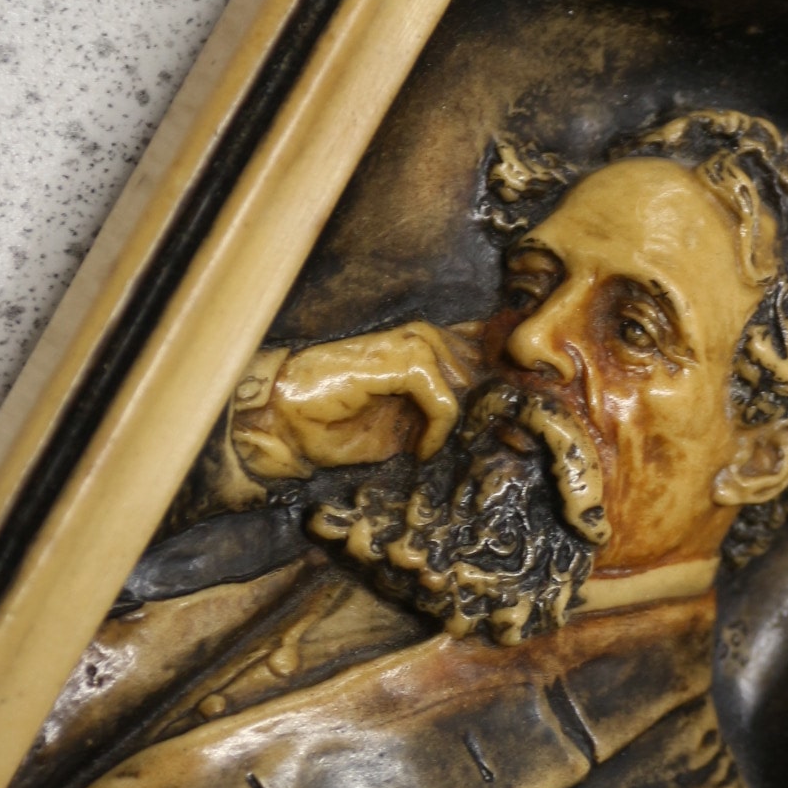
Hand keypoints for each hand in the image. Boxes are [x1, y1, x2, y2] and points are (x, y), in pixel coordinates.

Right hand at [254, 322, 477, 469]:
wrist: (284, 418)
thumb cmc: (335, 424)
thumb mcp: (401, 424)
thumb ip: (437, 416)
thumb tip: (482, 427)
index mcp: (425, 346)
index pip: (483, 355)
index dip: (499, 389)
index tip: (504, 429)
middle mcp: (423, 337)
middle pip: (488, 372)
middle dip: (490, 410)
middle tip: (484, 446)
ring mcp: (413, 343)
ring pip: (471, 385)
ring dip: (467, 422)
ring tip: (450, 449)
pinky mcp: (403, 361)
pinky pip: (444, 402)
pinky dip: (437, 431)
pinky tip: (421, 450)